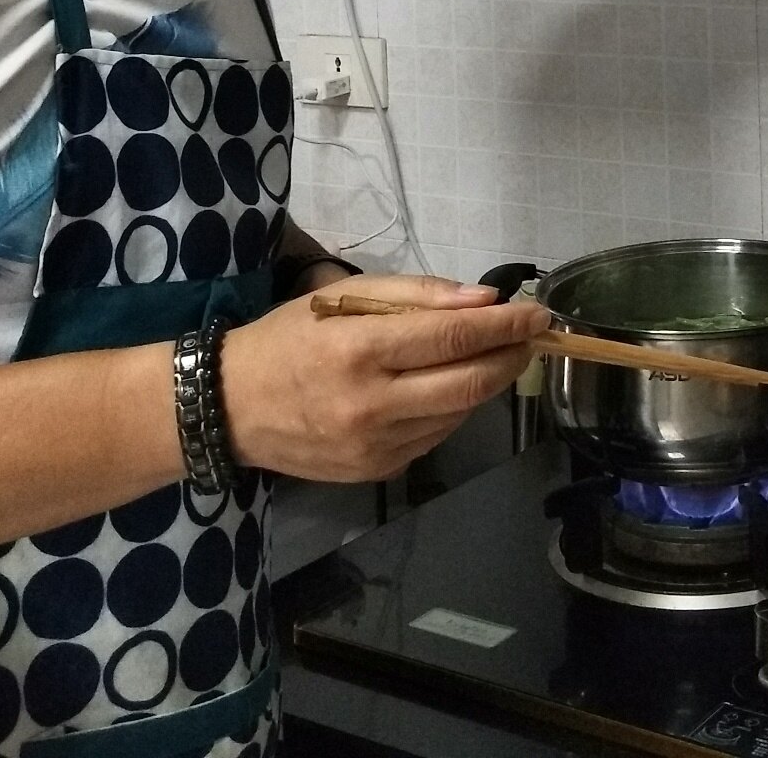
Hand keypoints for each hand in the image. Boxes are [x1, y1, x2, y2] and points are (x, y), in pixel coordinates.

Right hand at [219, 274, 548, 482]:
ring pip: (457, 414)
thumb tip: (484, 302)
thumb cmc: (289, 338)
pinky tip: (445, 388)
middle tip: (529, 338)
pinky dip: (451, 410)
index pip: (453, 338)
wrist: (230, 408)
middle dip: (509, 358)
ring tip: (489, 357)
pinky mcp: (376, 472)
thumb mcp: (344, 297)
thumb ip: (417, 295)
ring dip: (484, 384)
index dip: (505, 326)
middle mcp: (371, 405)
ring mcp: (375, 446)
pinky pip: (434, 437)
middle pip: (468, 384)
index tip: (538, 314)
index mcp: (360, 351)